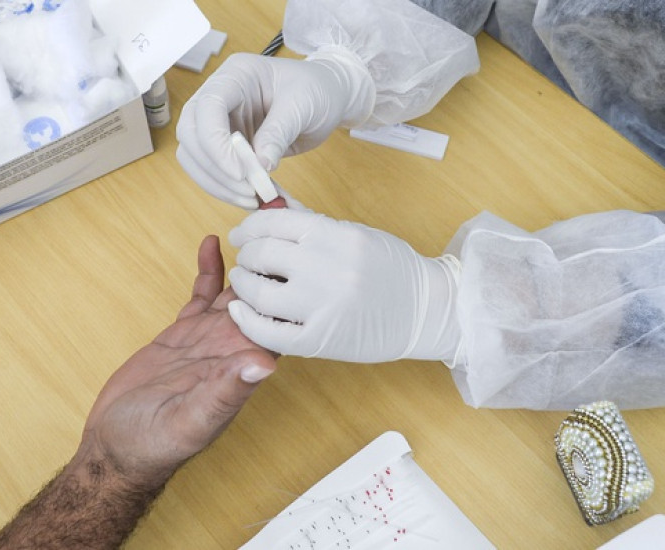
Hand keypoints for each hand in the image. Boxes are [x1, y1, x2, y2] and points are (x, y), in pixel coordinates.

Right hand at [78, 235, 275, 487]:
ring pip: (238, 289)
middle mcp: (234, 346)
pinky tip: (212, 243)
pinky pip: (203, 294)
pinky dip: (209, 269)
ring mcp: (210, 337)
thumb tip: (264, 364)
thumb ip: (226, 392)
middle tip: (286, 213)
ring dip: (250, 259)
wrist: (118, 445)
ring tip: (259, 221)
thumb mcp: (192, 420)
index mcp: (244, 365)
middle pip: (266, 296)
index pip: (280, 321)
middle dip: (277, 259)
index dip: (293, 288)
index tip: (304, 251)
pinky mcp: (184, 332)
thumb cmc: (157, 444)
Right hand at [176, 50, 373, 208]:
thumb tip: (259, 165)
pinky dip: (225, 188)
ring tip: (251, 199)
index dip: (216, 144)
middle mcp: (219, 95)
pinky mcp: (225, 144)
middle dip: (214, 168)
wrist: (326, 97)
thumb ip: (279, 132)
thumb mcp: (304, 105)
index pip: (207, 108)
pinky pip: (211, 169)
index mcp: (236, 75)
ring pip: (194, 156)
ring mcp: (219, 120)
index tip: (240, 173)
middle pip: (190, 134)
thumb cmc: (316, 89)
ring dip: (217, 183)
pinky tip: (250, 197)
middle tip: (247, 191)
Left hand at [227, 209, 460, 362]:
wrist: (425, 310)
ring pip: (259, 293)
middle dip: (247, 255)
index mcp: (337, 236)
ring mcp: (324, 307)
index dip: (250, 226)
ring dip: (242, 284)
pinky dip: (247, 320)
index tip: (242, 233)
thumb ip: (309, 220)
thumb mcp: (353, 233)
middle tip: (246, 258)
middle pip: (263, 255)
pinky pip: (269, 332)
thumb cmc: (390, 269)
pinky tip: (239, 311)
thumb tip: (271, 198)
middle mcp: (328, 269)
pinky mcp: (320, 341)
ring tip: (243, 280)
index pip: (275, 222)